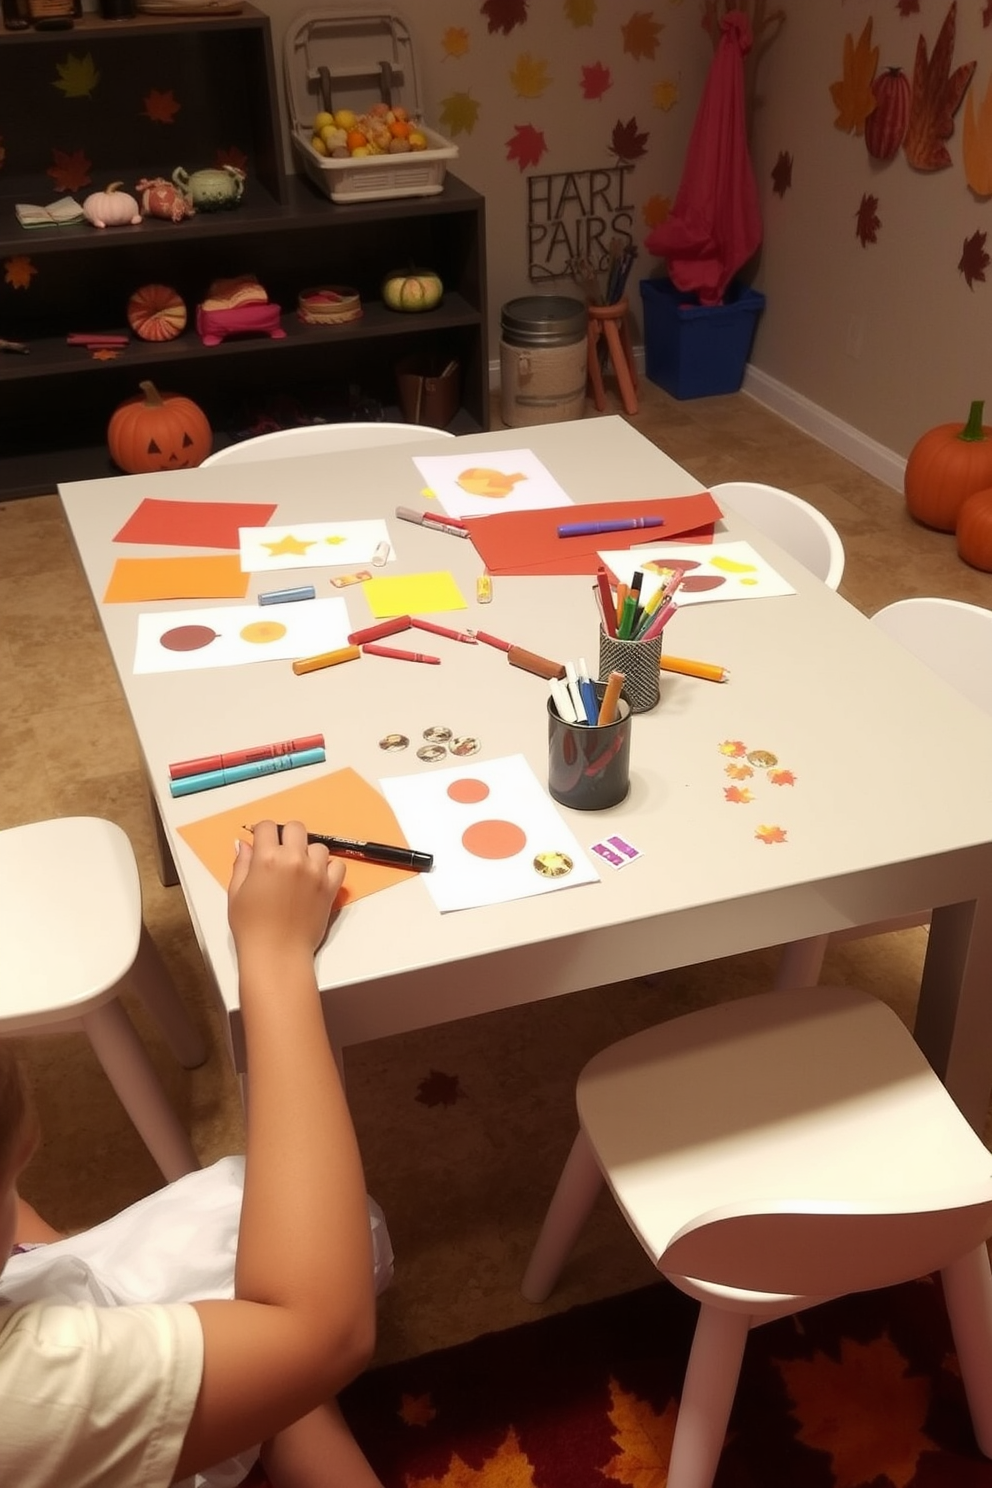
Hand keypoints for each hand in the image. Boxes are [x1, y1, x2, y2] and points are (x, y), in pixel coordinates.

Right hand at [228, 820, 344, 965]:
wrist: (277, 953)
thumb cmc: (251, 927)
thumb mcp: (235, 892)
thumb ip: (241, 864)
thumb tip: (243, 844)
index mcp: (267, 858)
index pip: (267, 826)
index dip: (262, 833)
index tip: (262, 843)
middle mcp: (294, 859)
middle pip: (295, 828)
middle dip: (286, 837)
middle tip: (280, 854)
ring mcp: (316, 872)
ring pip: (318, 846)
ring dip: (308, 853)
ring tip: (299, 871)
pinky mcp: (331, 887)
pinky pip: (338, 865)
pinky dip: (329, 868)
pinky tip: (316, 878)